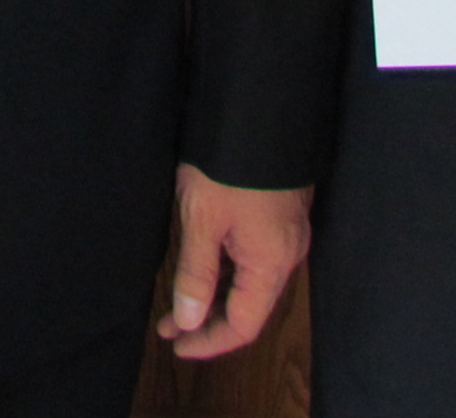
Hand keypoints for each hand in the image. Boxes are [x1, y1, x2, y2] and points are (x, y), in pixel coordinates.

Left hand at [159, 164, 308, 358]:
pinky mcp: (281, 215)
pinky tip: (204, 269)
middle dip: (208, 321)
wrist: (261, 109)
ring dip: (216, 297)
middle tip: (168, 326)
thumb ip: (196, 274)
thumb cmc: (227, 167)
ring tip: (178, 303)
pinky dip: (228, 273)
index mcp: (271, 264)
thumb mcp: (202, 220)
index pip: (243, 325)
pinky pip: (255, 260)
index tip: (176, 346)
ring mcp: (287, 234)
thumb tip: (189, 322)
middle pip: (250, 307)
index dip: (209, 342)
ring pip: (252, 284)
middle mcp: (286, 255)